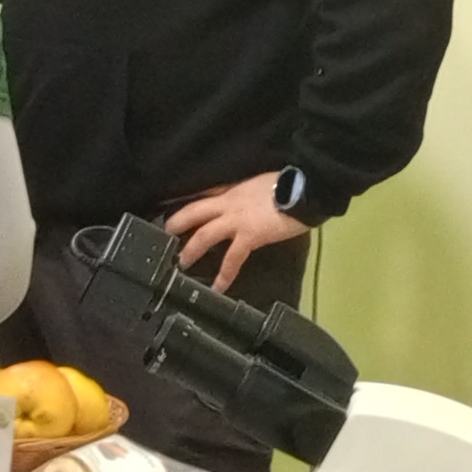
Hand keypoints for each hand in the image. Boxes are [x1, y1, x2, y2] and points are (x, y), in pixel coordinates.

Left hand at [162, 173, 308, 293]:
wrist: (305, 189)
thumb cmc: (290, 184)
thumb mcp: (263, 183)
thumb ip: (251, 194)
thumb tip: (252, 202)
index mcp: (234, 189)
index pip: (205, 193)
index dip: (188, 202)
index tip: (174, 209)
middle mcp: (229, 203)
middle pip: (194, 211)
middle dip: (176, 224)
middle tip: (165, 236)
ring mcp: (237, 220)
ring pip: (204, 235)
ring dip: (190, 250)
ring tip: (181, 263)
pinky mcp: (249, 236)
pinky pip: (232, 258)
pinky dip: (224, 275)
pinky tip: (218, 288)